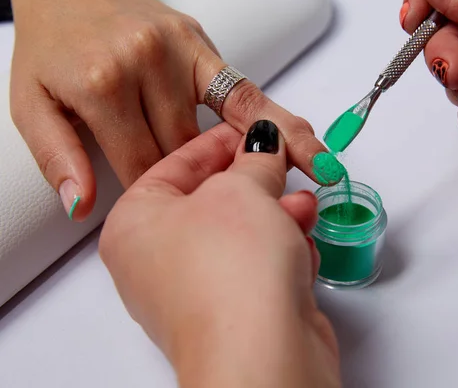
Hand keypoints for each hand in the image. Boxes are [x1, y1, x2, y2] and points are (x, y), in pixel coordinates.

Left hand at [10, 0, 328, 220]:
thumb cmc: (54, 48)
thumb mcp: (31, 104)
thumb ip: (57, 157)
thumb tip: (80, 205)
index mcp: (101, 87)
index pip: (143, 166)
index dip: (163, 197)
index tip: (183, 219)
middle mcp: (146, 66)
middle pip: (187, 151)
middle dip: (209, 187)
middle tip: (237, 219)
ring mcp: (180, 51)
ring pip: (224, 125)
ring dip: (263, 160)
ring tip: (318, 182)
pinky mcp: (203, 45)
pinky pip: (244, 91)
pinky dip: (277, 119)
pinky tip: (307, 141)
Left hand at [99, 120, 339, 387]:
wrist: (262, 351)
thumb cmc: (230, 272)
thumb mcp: (241, 189)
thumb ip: (254, 158)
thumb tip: (262, 141)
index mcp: (134, 225)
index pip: (175, 165)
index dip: (218, 140)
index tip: (250, 129)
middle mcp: (157, 262)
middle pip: (211, 201)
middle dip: (256, 180)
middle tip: (282, 158)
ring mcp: (196, 291)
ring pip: (240, 234)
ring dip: (275, 213)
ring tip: (301, 201)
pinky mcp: (234, 313)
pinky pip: (256, 265)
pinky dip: (280, 248)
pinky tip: (302, 238)